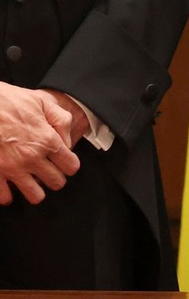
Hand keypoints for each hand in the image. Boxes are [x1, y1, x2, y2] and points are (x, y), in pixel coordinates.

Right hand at [0, 81, 79, 204]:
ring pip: (35, 196)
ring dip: (35, 190)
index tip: (64, 163)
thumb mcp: (43, 102)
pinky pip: (4, 197)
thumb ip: (62, 122)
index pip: (71, 166)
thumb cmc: (10, 102)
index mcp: (47, 140)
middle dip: (55, 178)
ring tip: (30, 181)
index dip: (69, 165)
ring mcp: (12, 168)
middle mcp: (32, 157)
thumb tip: (67, 142)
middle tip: (48, 172)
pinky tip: (8, 185)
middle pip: (56, 182)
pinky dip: (8, 194)